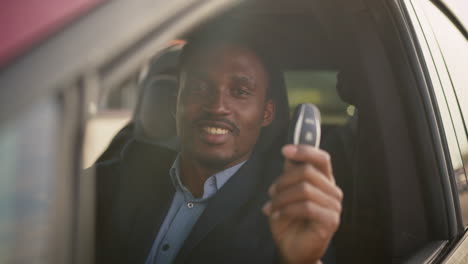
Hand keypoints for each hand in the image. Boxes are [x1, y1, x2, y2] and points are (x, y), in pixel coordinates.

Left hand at [262, 145, 342, 263]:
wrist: (291, 247)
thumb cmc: (290, 219)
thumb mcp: (286, 192)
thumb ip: (290, 173)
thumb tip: (289, 152)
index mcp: (324, 181)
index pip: (321, 158)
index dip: (305, 150)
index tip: (285, 150)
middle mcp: (332, 191)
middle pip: (307, 171)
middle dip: (283, 180)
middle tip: (271, 192)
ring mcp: (334, 206)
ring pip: (304, 189)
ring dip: (282, 197)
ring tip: (272, 206)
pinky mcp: (331, 221)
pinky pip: (306, 207)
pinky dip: (287, 210)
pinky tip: (277, 215)